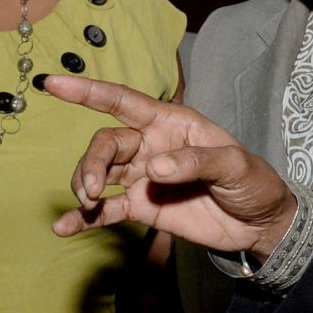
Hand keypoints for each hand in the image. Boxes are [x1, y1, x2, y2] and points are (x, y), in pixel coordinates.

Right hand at [42, 74, 296, 258]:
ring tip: (88, 205)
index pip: (122, 101)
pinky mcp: (141, 207)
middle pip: (105, 143)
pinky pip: (106, 210)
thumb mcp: (235, 165)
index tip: (53, 84)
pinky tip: (65, 228)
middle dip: (90, 162)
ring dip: (84, 185)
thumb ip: (197, 162)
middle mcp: (150, 145)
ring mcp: (142, 177)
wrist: (258, 225)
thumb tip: (154, 167)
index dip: (87, 91)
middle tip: (90, 190)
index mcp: (170, 123)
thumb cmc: (253, 182)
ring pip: (99, 173)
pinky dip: (84, 218)